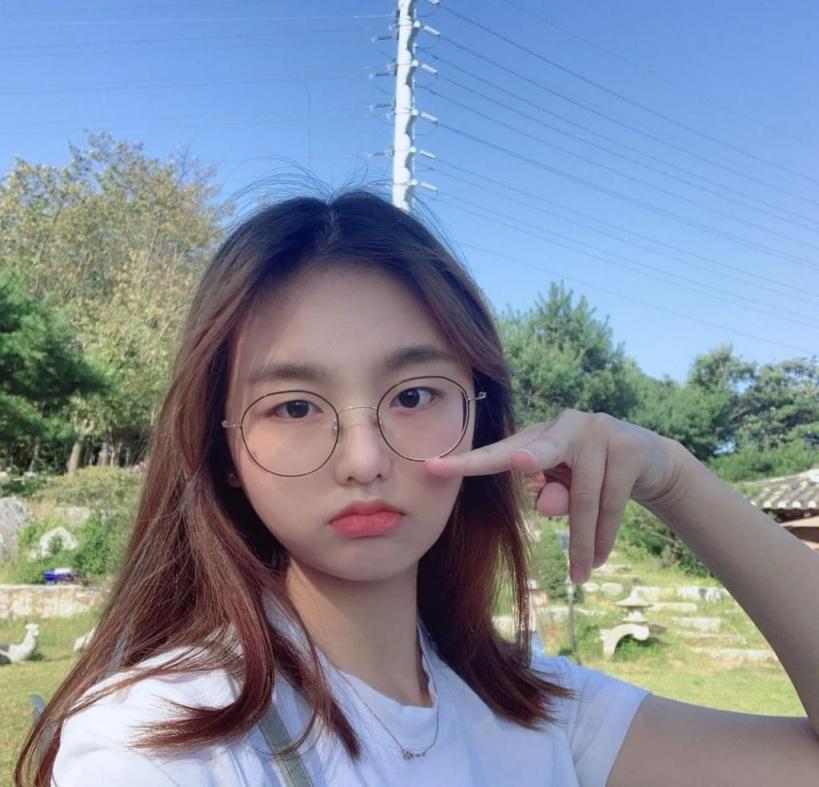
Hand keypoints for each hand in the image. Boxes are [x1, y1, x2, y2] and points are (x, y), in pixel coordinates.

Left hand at [425, 410, 683, 583]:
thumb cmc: (589, 472)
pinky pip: (610, 504)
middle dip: (533, 457)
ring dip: (582, 542)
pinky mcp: (627, 449)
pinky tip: (597, 561)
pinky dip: (603, 537)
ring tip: (580, 577)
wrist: (647, 458)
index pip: (498, 452)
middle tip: (522, 462)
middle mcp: (565, 424)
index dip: (466, 462)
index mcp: (536, 434)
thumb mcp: (565, 484)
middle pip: (544, 450)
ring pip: (583, 497)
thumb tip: (547, 505)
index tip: (432, 467)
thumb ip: (550, 491)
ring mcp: (599, 432)